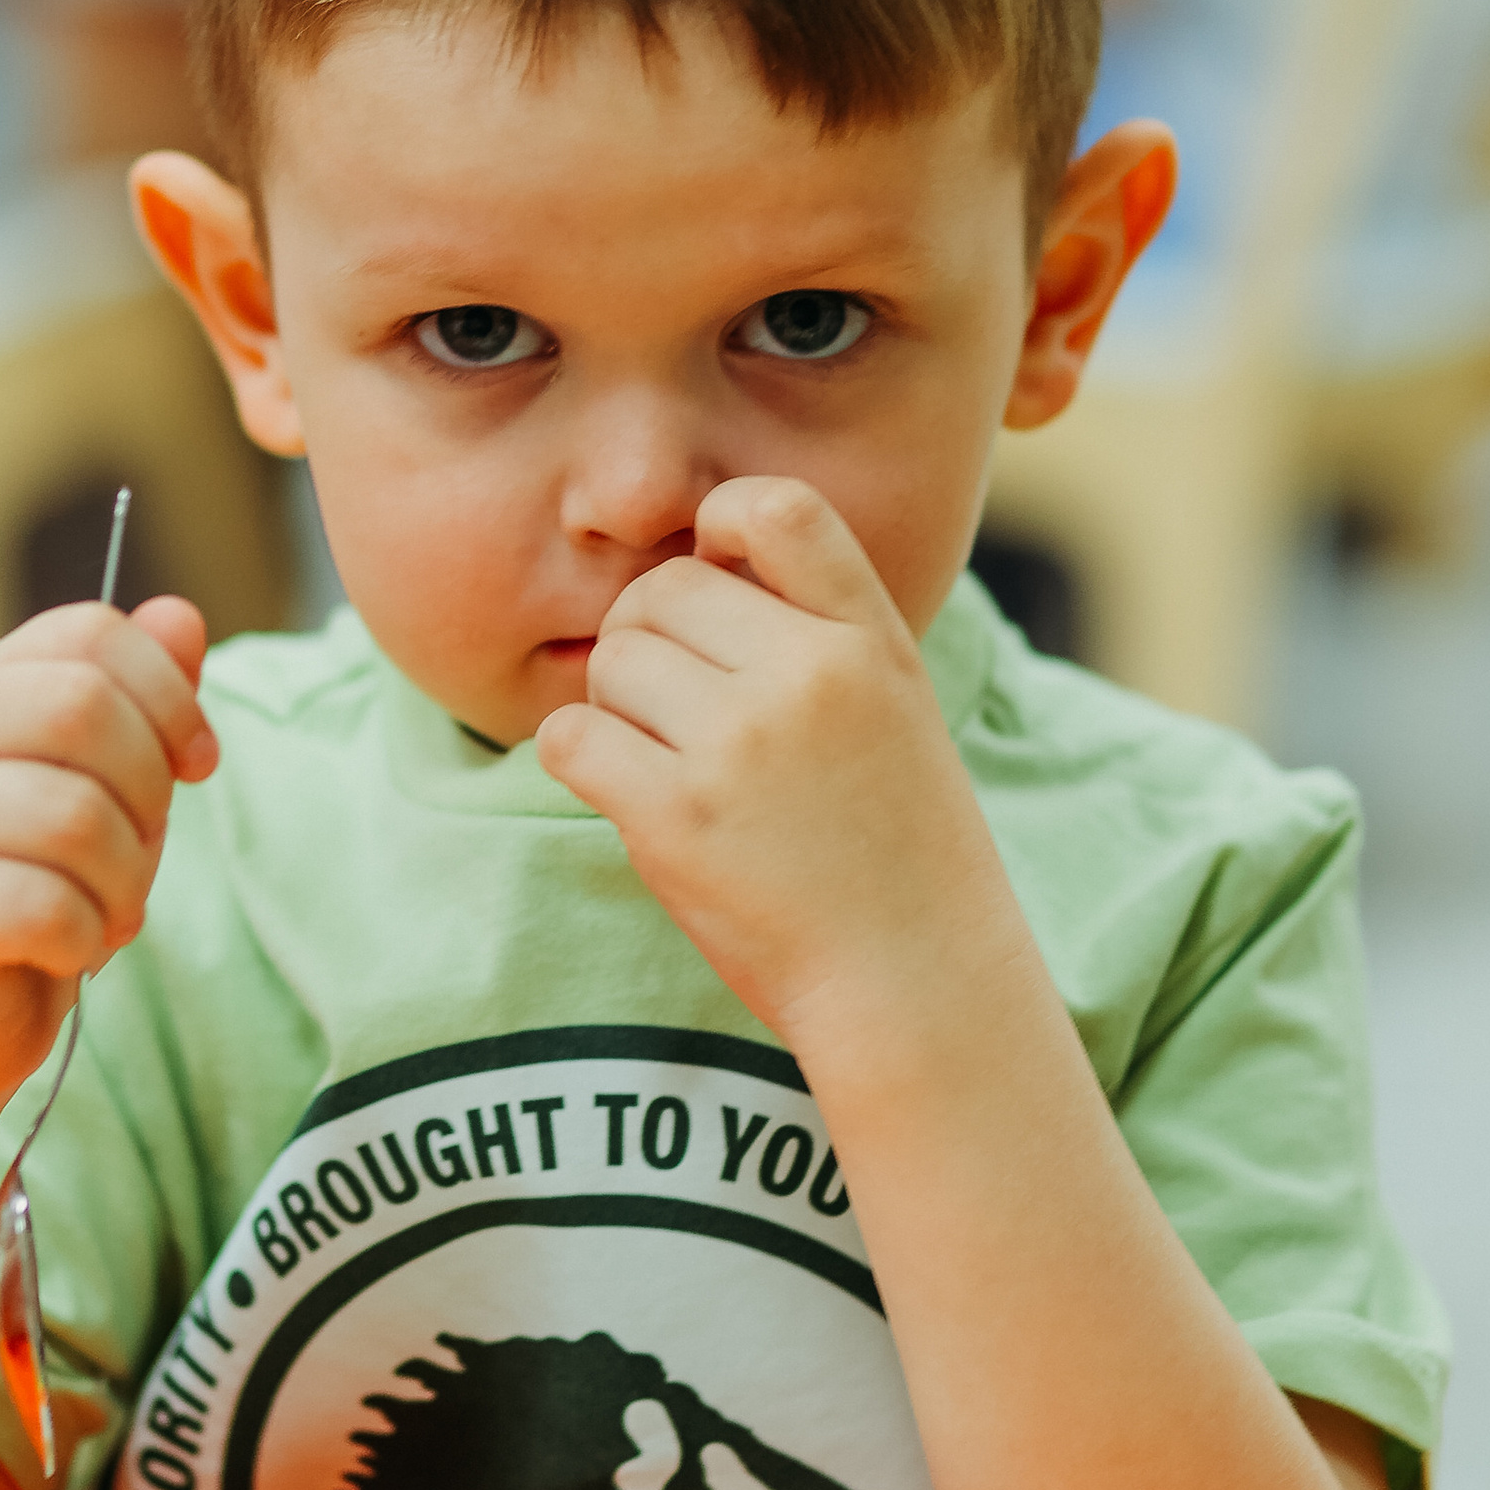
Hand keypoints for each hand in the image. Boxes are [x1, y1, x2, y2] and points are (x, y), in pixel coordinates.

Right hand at [0, 597, 216, 1128]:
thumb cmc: (40, 888)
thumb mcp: (110, 789)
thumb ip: (142, 702)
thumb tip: (180, 617)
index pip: (89, 634)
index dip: (169, 696)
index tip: (195, 765)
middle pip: (83, 709)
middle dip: (148, 792)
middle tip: (143, 852)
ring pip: (72, 816)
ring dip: (124, 881)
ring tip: (108, 911)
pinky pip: (41, 905)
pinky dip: (84, 938)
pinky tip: (66, 949)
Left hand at [535, 480, 989, 1055]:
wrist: (917, 980)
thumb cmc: (899, 847)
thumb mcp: (898, 707)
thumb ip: (819, 627)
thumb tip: (702, 548)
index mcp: (870, 639)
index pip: (779, 509)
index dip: (721, 523)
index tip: (717, 575)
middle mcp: (807, 675)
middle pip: (661, 590)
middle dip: (647, 636)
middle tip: (674, 705)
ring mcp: (739, 745)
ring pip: (611, 660)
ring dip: (616, 705)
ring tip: (667, 760)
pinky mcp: (676, 816)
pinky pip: (571, 736)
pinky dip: (581, 756)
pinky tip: (624, 787)